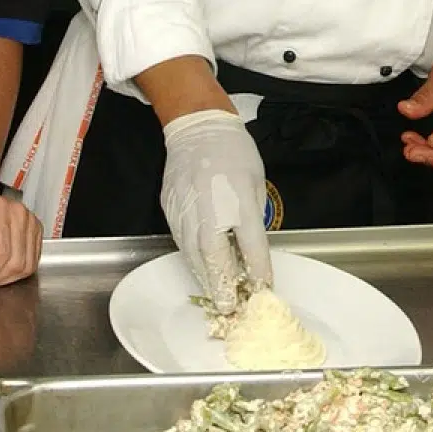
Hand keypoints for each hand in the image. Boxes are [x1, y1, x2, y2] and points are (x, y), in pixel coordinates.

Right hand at [160, 109, 270, 311]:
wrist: (198, 126)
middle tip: (228, 305)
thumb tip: (250, 246)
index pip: (251, 246)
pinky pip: (180, 238)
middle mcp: (210, 207)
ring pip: (192, 252)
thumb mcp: (256, 181)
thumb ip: (253, 215)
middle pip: (214, 256)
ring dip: (204, 274)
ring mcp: (185, 207)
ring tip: (215, 291)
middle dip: (222, 284)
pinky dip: (190, 255)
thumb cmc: (234, 151)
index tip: (262, 288)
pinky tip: (198, 264)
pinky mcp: (170, 206)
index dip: (258, 271)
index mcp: (238, 200)